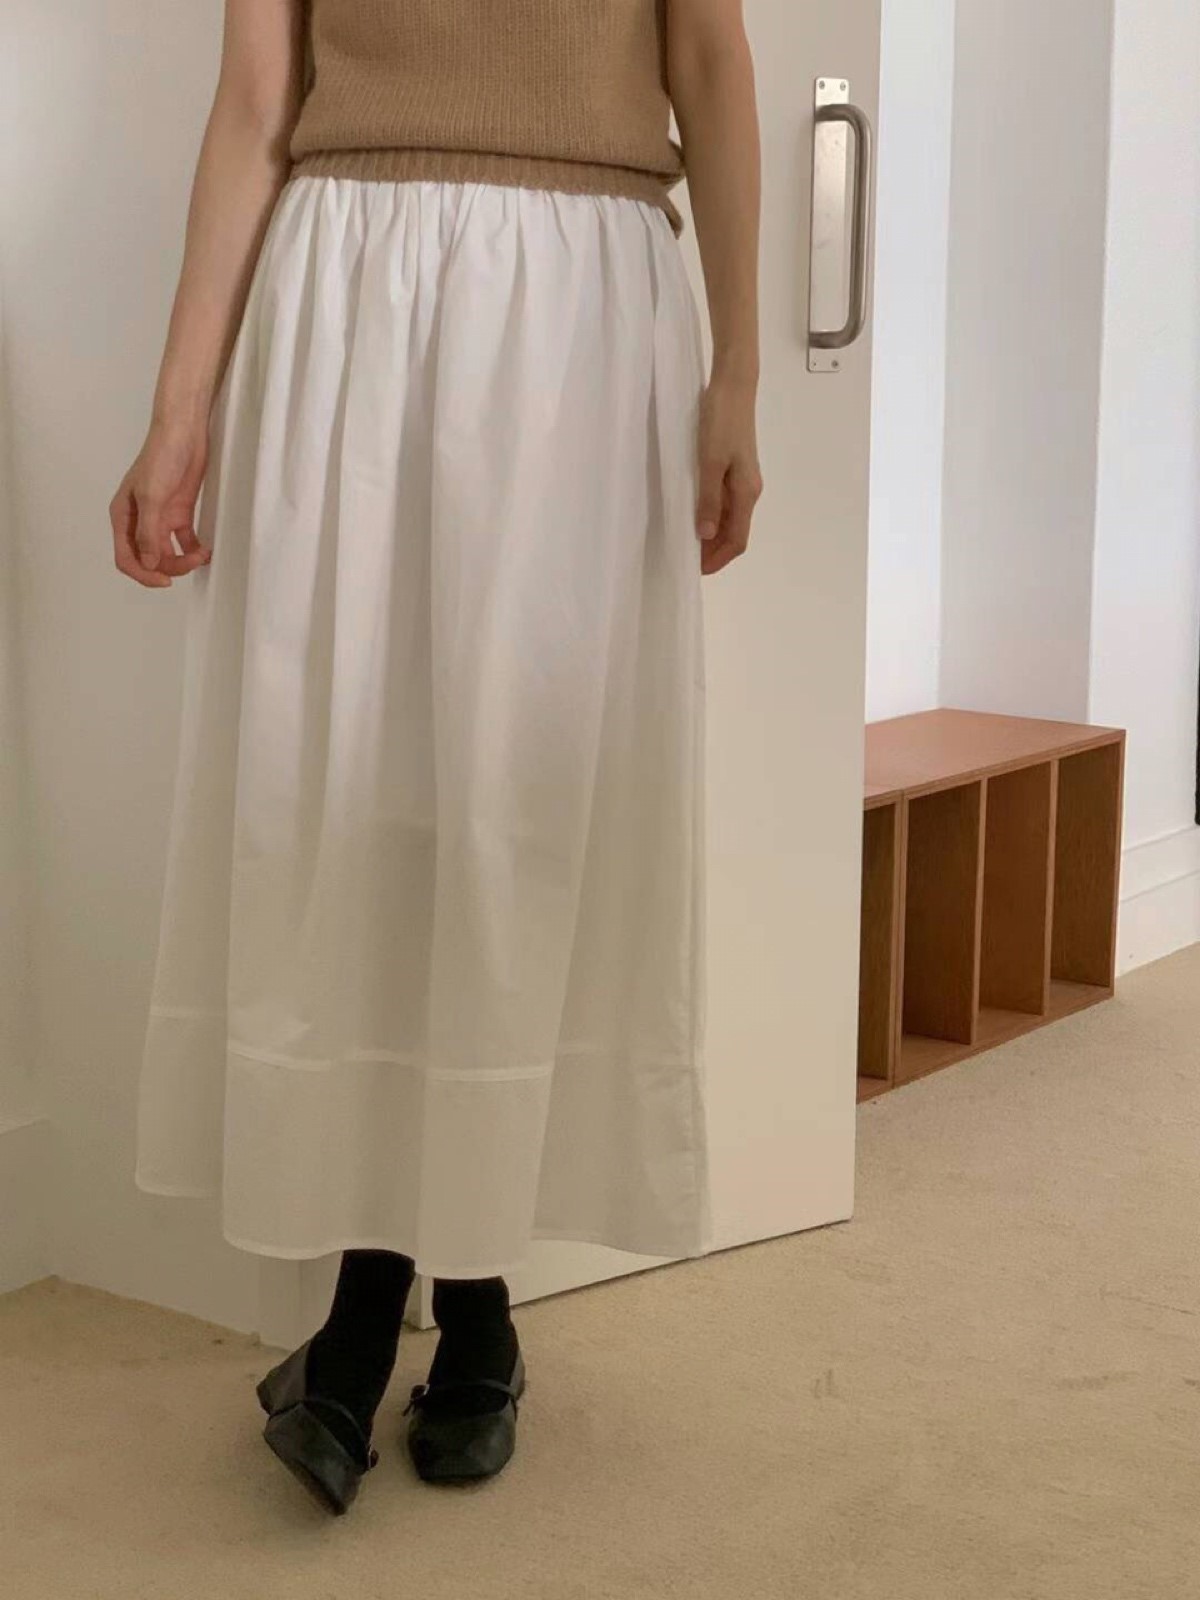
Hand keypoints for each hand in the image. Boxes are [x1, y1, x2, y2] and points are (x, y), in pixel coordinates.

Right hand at [110, 415, 211, 587]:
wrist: (184, 432)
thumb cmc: (162, 458)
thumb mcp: (152, 496)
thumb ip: (148, 531)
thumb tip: (150, 563)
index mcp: (123, 516)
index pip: (127, 557)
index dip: (144, 573)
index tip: (166, 580)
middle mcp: (139, 520)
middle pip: (149, 558)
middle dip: (170, 566)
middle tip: (192, 562)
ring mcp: (160, 517)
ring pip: (168, 552)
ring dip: (183, 560)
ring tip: (202, 555)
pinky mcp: (180, 512)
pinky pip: (185, 541)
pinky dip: (194, 549)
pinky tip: (207, 551)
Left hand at [695, 373, 762, 575]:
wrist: (733, 386)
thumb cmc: (721, 421)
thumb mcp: (709, 462)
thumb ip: (709, 499)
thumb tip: (707, 535)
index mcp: (747, 492)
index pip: (738, 539)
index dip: (719, 559)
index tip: (696, 570)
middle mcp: (750, 490)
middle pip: (736, 532)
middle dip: (715, 551)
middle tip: (688, 561)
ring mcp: (744, 479)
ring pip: (732, 518)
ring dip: (714, 535)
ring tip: (689, 543)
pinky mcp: (736, 468)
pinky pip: (727, 502)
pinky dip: (713, 516)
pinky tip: (696, 515)